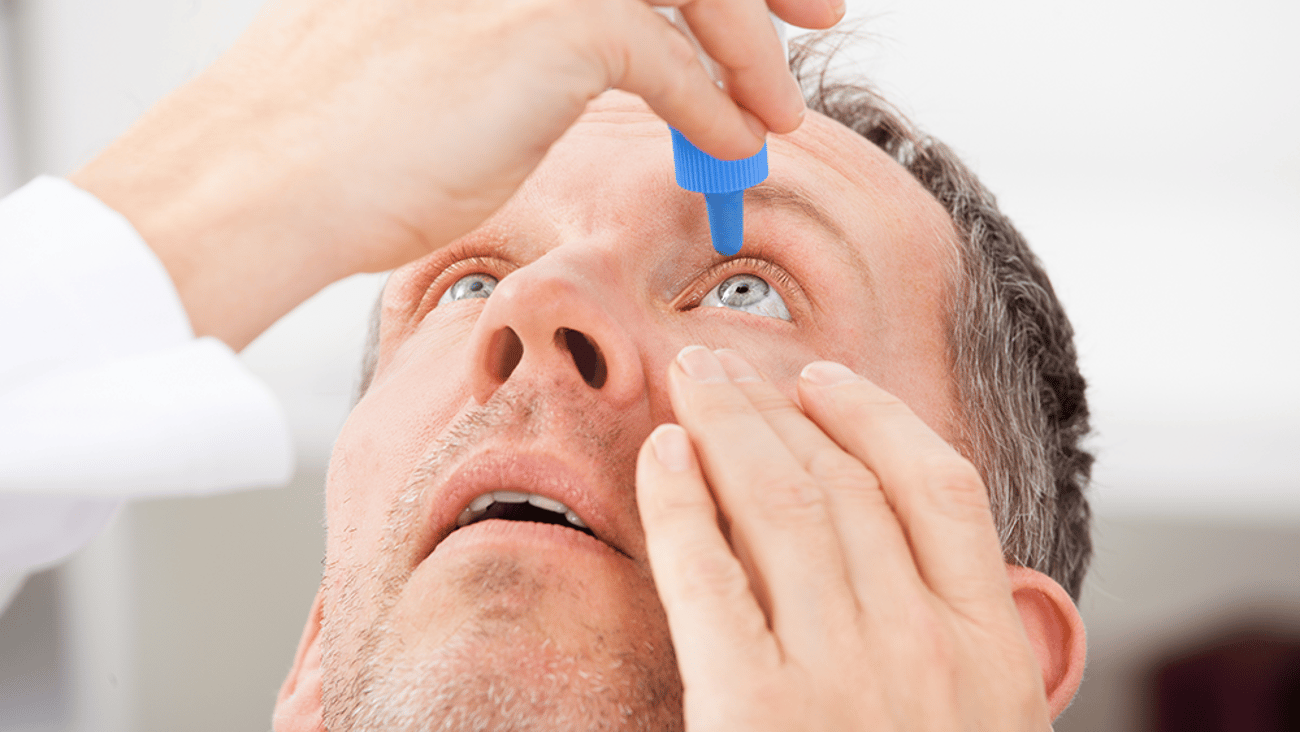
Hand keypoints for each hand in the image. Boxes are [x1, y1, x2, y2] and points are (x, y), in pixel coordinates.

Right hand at [71, 0, 840, 348]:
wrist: (269, 175)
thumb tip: (616, 59)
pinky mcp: (545, 24)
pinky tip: (734, 145)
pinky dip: (713, 106)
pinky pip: (665, 57)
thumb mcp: (448, 56)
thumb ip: (534, 41)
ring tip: (779, 113)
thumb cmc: (342, 137)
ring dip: (751, 49)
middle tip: (821, 10)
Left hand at [636, 347, 1056, 728]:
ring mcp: (839, 675)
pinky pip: (705, 574)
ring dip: (728, 425)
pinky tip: (662, 454)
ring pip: (779, 503)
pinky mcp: (753, 709)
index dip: (874, 415)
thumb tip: (959, 575)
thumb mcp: (990, 727)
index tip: (824, 377)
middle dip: (776, 406)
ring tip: (693, 383)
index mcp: (994, 652)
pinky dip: (678, 502)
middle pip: (845, 481)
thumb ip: (980, 649)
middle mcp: (923, 646)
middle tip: (727, 364)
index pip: (940, 489)